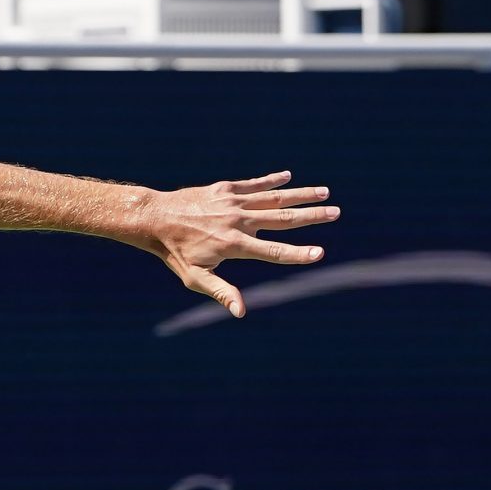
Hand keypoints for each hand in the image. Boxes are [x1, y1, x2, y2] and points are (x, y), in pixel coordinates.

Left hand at [136, 171, 338, 318]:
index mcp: (234, 245)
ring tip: (325, 193)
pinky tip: (288, 177)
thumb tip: (241, 312)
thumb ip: (222, 292)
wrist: (154, 218)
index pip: (273, 252)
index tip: (320, 253)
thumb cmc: (175, 253)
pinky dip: (272, 181)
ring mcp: (233, 203)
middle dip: (312, 217)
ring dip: (301, 195)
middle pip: (283, 219)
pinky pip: (254, 184)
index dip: (298, 254)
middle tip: (337, 213)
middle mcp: (238, 222)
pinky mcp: (225, 189)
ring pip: (274, 198)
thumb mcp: (196, 278)